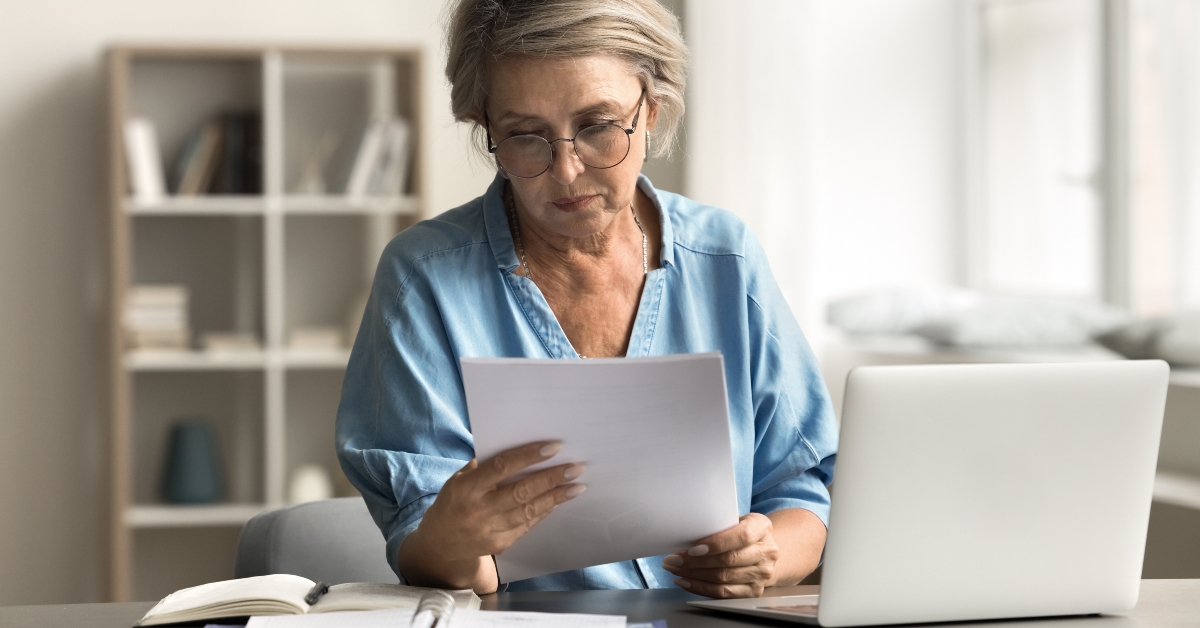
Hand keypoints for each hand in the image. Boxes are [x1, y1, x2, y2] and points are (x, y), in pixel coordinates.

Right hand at [400, 441, 585, 589]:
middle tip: (576, 468)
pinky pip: (528, 524)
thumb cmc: (454, 501)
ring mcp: (490, 529)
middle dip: (551, 478)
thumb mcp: (459, 478)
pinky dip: (544, 511)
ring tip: (576, 485)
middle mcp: (479, 509)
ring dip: (556, 497)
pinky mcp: (500, 544)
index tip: (554, 447)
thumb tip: (520, 445)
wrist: (441, 543)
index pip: (502, 467)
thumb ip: (485, 465)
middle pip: (521, 491)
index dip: (529, 456)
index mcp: (466, 487)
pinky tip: (559, 500)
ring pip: (529, 511)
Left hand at [660, 513, 779, 597]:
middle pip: (728, 560)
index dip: (715, 544)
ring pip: (723, 578)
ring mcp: (762, 574)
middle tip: (674, 559)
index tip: (692, 548)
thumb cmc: (742, 531)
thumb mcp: (736, 519)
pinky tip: (685, 581)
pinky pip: (723, 593)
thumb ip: (718, 524)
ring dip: (693, 575)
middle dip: (696, 561)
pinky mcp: (754, 591)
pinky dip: (700, 588)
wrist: (763, 549)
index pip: (741, 536)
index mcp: (762, 528)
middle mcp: (767, 552)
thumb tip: (685, 533)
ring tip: (675, 569)